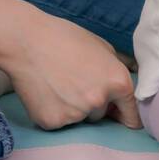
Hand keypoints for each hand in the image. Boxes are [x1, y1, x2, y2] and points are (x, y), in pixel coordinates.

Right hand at [0, 4, 141, 130]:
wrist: (26, 41)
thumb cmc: (65, 38)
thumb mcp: (102, 47)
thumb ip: (119, 68)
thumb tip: (131, 82)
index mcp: (118, 82)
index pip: (131, 115)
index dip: (125, 116)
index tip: (121, 119)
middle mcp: (99, 101)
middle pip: (101, 114)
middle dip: (92, 102)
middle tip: (74, 80)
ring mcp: (75, 114)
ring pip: (80, 118)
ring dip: (73, 107)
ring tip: (58, 83)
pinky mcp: (53, 121)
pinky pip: (59, 121)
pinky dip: (54, 111)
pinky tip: (46, 91)